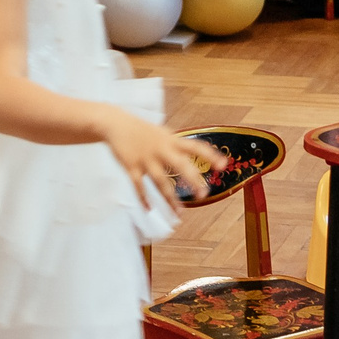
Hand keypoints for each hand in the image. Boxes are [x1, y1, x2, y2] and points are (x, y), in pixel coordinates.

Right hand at [99, 111, 218, 215]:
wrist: (116, 124)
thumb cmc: (142, 130)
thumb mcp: (163, 133)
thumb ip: (177, 145)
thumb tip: (193, 153)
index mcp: (171, 140)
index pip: (195, 147)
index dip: (210, 155)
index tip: (223, 165)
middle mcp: (161, 149)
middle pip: (180, 166)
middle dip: (192, 180)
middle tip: (203, 195)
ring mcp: (146, 159)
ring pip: (160, 181)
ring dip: (170, 199)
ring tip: (179, 214)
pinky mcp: (131, 166)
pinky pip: (138, 186)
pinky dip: (144, 199)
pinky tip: (149, 209)